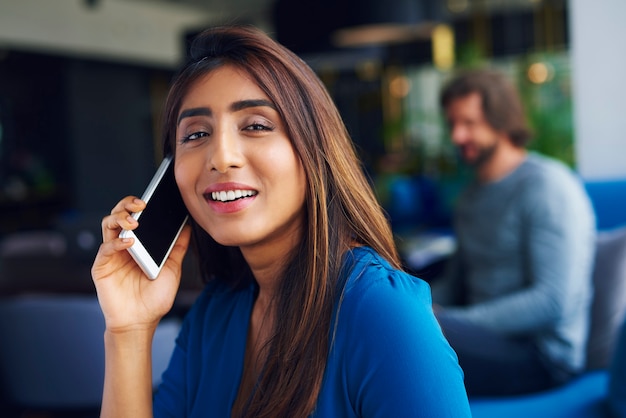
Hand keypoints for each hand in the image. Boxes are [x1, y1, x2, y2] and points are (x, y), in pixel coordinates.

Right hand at [92, 196, 191, 332]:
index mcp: (138, 243)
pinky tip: (130, 242)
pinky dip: (117, 242)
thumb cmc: (155, 297)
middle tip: (141, 204)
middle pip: (118, 214)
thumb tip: (188, 226)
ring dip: (120, 218)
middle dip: (127, 204)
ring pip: (108, 225)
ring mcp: (111, 255)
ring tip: (135, 222)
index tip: (154, 197)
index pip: (135, 215)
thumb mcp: (172, 268)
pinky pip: (106, 248)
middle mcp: (122, 245)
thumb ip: (178, 247)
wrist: (141, 322)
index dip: (140, 204)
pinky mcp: (101, 267)